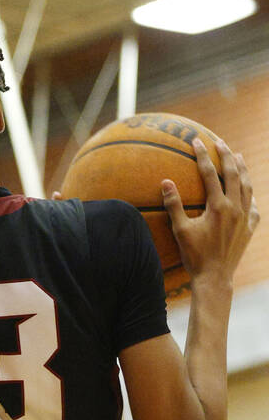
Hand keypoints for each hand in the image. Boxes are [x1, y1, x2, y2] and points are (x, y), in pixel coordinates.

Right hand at [162, 138, 258, 282]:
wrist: (215, 278)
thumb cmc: (195, 256)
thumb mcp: (181, 230)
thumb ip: (174, 205)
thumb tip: (165, 182)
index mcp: (218, 206)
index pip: (210, 174)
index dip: (202, 155)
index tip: (195, 141)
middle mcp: (236, 208)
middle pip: (233, 174)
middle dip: (226, 155)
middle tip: (219, 142)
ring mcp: (246, 218)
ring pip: (247, 186)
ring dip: (242, 169)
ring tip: (237, 157)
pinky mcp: (250, 228)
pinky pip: (254, 206)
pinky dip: (250, 194)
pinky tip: (247, 191)